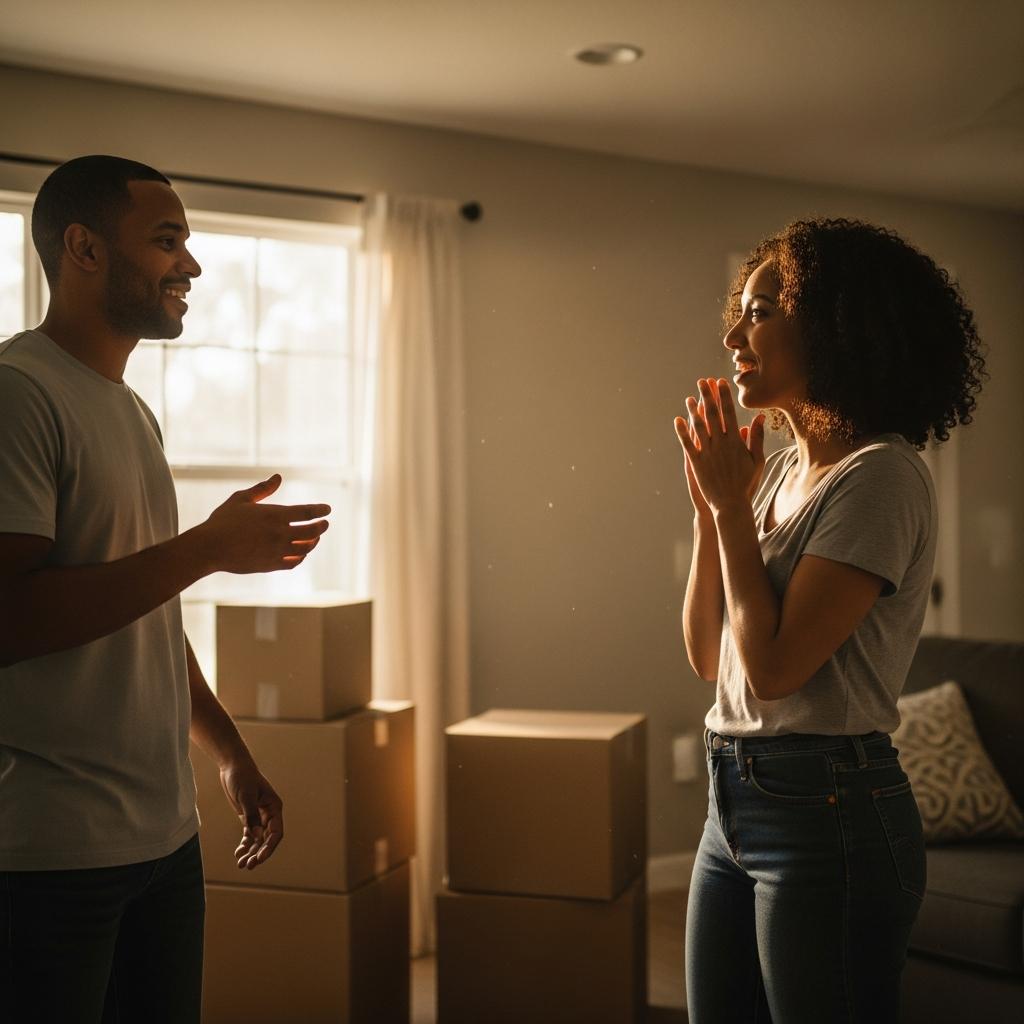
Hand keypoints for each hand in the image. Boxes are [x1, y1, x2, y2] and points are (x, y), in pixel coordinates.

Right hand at [199, 474, 329, 574]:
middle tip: (325, 524)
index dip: (320, 510)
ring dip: (313, 542)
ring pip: (305, 548)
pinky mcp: (271, 565)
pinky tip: (300, 552)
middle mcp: (280, 534)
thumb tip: (278, 476)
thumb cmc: (223, 521)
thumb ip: (263, 489)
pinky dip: (301, 557)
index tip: (327, 509)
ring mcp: (277, 551)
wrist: (209, 548)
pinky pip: (294, 563)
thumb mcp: (241, 499)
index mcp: (275, 515)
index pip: (307, 512)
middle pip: (312, 532)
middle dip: (322, 527)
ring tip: (315, 537)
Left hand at [219, 756, 282, 869]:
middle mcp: (269, 814)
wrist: (233, 767)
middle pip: (267, 839)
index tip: (259, 858)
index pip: (276, 832)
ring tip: (242, 864)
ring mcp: (259, 816)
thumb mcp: (246, 796)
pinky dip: (244, 845)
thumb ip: (251, 816)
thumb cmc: (242, 777)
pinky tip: (238, 853)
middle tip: (249, 865)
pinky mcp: (248, 817)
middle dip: (259, 853)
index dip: (269, 847)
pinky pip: (248, 835)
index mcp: (274, 807)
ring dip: (251, 852)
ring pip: (257, 840)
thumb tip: (256, 837)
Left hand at [674, 378, 765, 512]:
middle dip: (708, 396)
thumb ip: (757, 438)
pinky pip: (687, 445)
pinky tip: (678, 420)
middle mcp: (721, 445)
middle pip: (713, 415)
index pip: (729, 413)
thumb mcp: (757, 460)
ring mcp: (707, 454)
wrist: (731, 505)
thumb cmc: (746, 483)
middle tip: (703, 381)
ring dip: (694, 411)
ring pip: (699, 427)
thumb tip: (759, 418)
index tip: (721, 382)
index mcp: (736, 442)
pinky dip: (682, 432)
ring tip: (690, 397)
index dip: (725, 397)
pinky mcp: (696, 463)